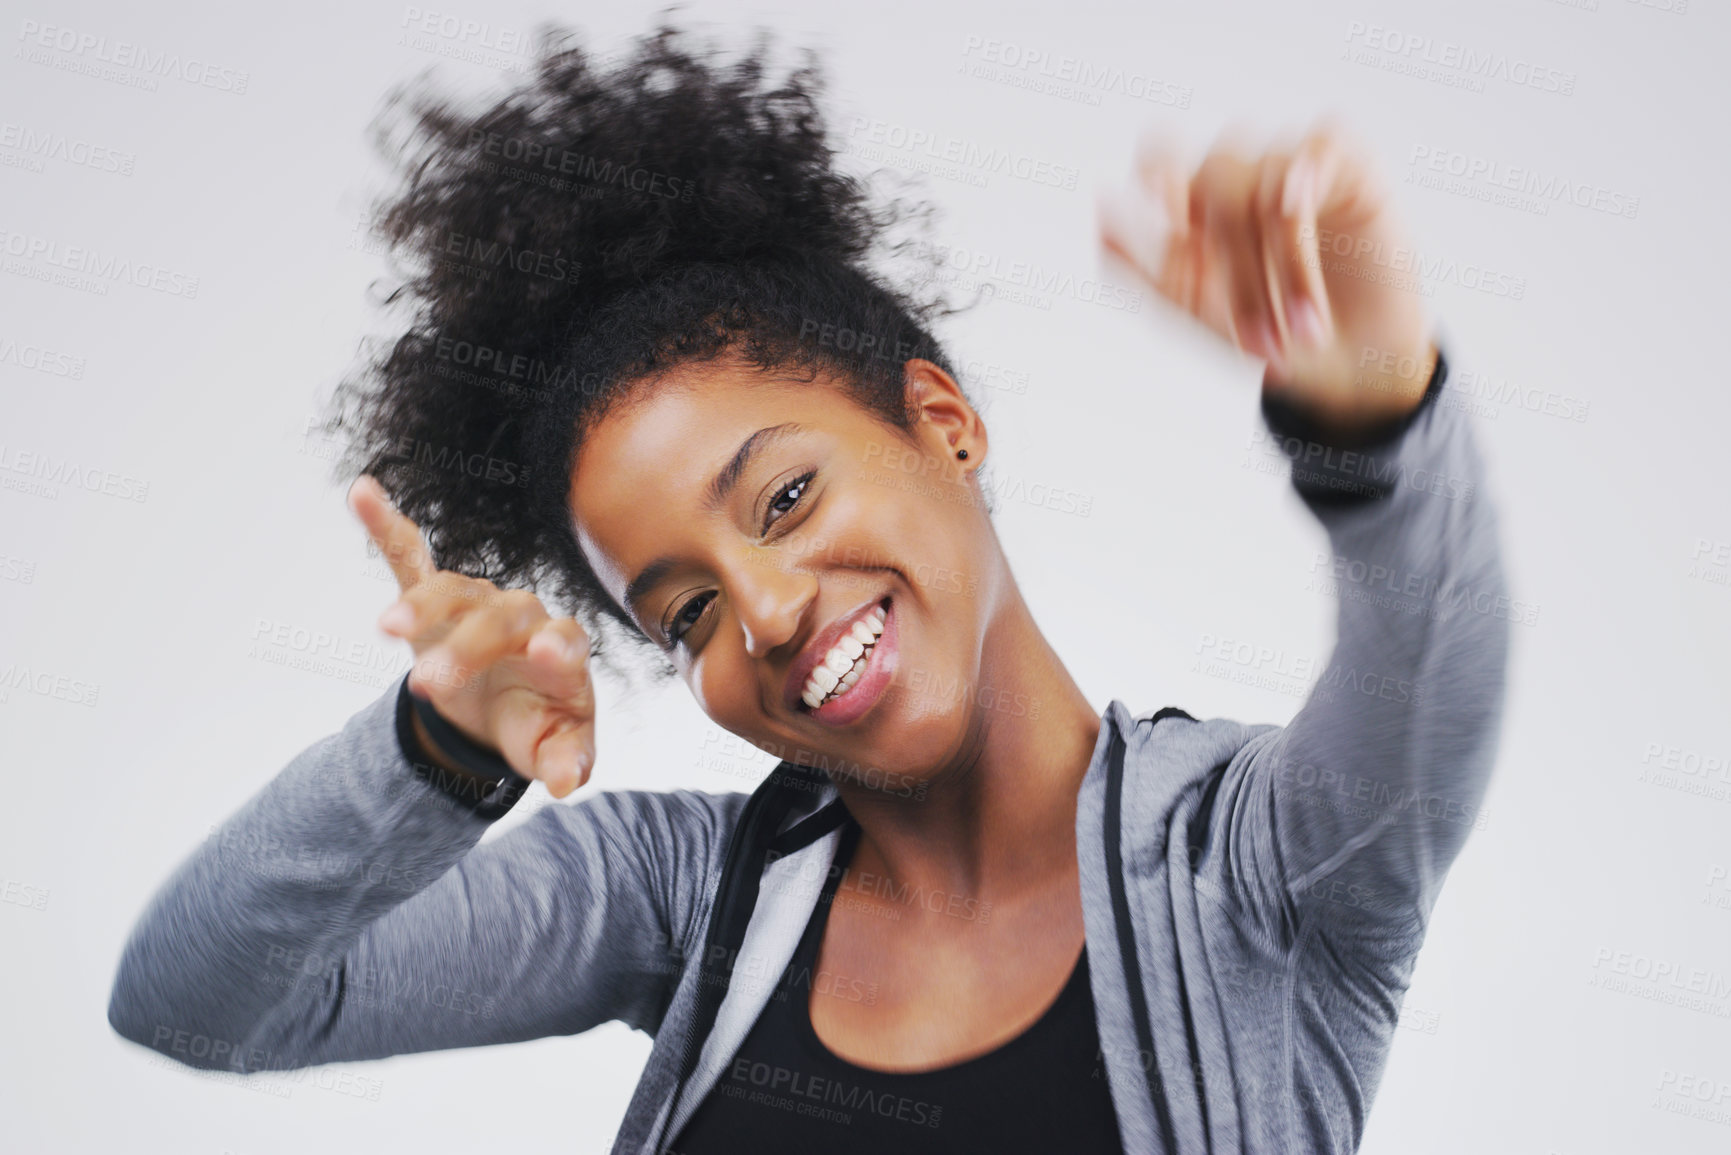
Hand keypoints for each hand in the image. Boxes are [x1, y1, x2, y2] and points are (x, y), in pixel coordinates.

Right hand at [348, 474, 596, 796]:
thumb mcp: (553, 750)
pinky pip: (411, 557)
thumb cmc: (538, 723)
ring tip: (386, 630)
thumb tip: (567, 781)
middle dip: (465, 651)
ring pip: (453, 590)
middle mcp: (523, 618)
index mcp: (561, 654)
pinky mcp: (435, 601)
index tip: (541, 652)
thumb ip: (565, 762)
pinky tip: (362, 495)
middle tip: (430, 686)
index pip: (564, 642)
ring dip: (421, 607)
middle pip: (498, 620)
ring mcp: (477, 605)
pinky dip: (386, 527)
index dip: (555, 646)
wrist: (503, 706)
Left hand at [1099, 118, 1435, 440]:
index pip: (1161, 158)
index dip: (1156, 170)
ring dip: (1285, 263)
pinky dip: (1307, 172)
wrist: (1350, 367)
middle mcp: (1241, 179)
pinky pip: (1321, 145)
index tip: (1169, 221)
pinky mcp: (1348, 166)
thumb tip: (1101, 221)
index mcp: (1195, 208)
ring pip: (1269, 183)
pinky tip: (1299, 205)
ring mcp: (1292, 167)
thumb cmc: (1272, 336)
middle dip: (1241, 274)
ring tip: (1306, 330)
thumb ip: (1147, 272)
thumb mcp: (1202, 316)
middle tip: (1263, 343)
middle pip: (1217, 188)